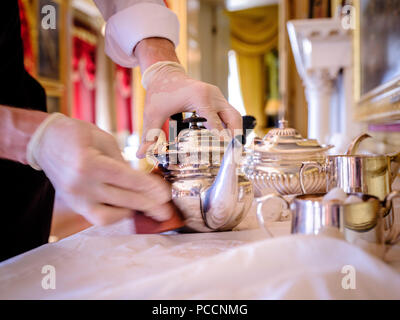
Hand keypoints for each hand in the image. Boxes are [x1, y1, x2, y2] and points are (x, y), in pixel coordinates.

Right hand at [30, 114, 175, 225]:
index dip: (149, 188)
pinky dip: (116, 215)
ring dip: (132, 212)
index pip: (127, 180)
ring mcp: (75, 198)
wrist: (45, 140)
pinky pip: (98, 218)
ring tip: (148, 208)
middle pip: (122, 200)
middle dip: (148, 205)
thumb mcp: (104, 140)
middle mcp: (80, 185)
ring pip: (109, 216)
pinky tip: (128, 209)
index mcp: (89, 164)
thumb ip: (123, 163)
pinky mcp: (73, 204)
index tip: (166, 194)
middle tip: (166, 210)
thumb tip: (143, 181)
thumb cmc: (76, 134)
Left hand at [134, 39, 241, 157]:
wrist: (164, 74)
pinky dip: (231, 126)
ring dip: (236, 132)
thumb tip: (141, 155)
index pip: (215, 123)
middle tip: (236, 155)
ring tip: (235, 151)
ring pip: (234, 115)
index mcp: (199, 98)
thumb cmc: (159, 93)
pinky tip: (228, 141)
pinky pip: (229, 113)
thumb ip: (149, 136)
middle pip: (233, 118)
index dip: (221, 140)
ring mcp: (217, 95)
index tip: (226, 155)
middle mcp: (213, 95)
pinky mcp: (217, 98)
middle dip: (236, 136)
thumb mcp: (152, 115)